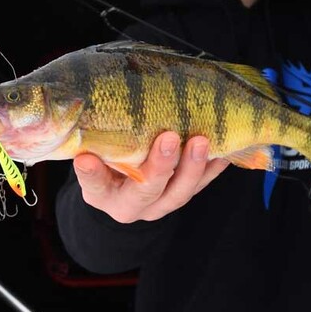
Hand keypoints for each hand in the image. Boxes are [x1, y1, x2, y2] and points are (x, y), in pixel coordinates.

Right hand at [72, 131, 230, 222]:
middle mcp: (130, 204)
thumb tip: (87, 106)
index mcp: (101, 193)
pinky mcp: (180, 195)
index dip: (92, 174)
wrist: (122, 183)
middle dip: (160, 166)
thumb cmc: (103, 156)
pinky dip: (213, 168)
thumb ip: (91, 137)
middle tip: (169, 137)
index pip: (94, 184)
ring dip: (192, 167)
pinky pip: (201, 185)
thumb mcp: (91, 149)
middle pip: (145, 191)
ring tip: (201, 141)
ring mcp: (159, 204)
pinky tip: (224, 150)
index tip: (86, 159)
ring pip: (179, 192)